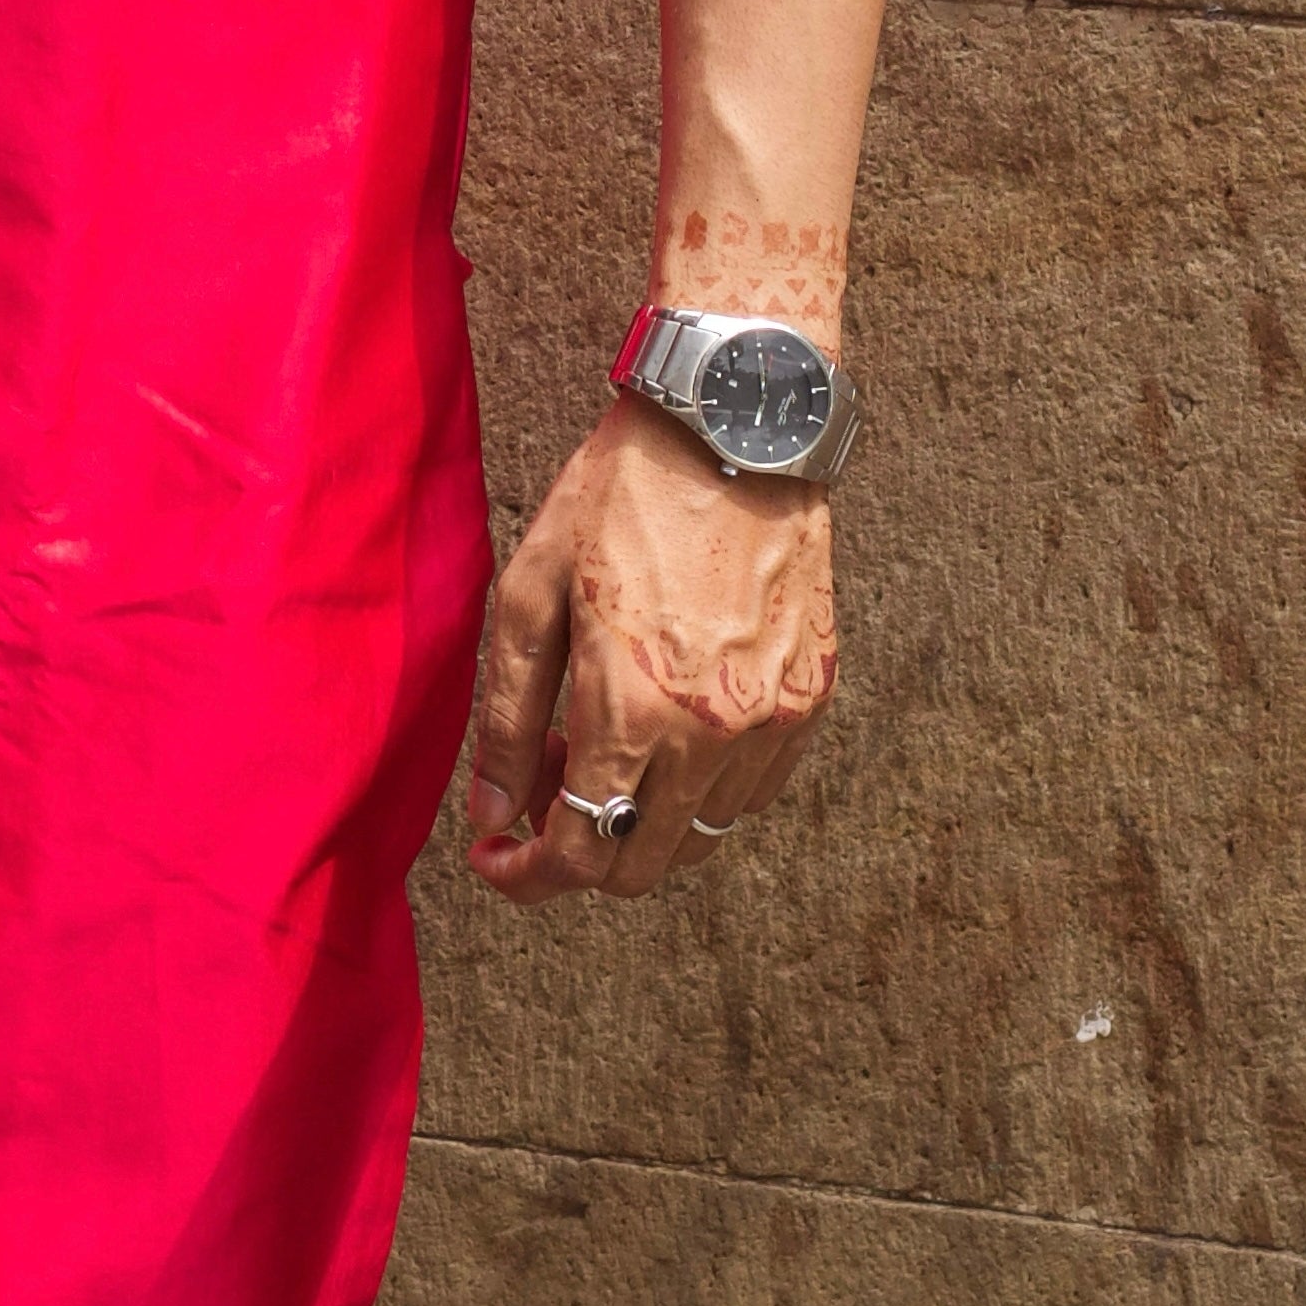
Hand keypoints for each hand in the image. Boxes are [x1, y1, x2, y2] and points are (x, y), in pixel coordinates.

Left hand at [462, 398, 837, 900]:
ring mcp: (773, 720)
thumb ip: (506, 719)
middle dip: (577, 851)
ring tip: (602, 742)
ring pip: (699, 837)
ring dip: (640, 818)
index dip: (528, 877)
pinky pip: (751, 792)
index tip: (495, 859)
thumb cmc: (617, 498)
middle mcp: (712, 732)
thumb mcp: (530, 594)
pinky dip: (700, 788)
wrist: (731, 428)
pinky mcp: (812, 697)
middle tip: (540, 790)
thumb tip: (492, 814)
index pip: (580, 852)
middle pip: (639, 866)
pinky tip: (664, 728)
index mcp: (632, 707)